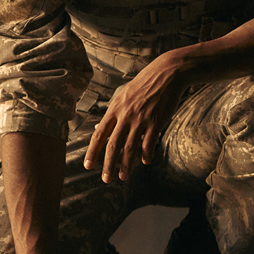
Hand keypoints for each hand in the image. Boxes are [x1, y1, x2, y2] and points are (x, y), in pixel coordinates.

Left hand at [84, 53, 187, 182]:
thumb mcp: (123, 95)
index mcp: (115, 109)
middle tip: (106, 180)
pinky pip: (148, 143)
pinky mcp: (156, 122)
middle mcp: (125, 116)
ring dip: (126, 165)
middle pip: (113, 145)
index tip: (87, 165)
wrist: (166, 74)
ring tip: (123, 177)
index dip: (92, 151)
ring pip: (130, 148)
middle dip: (108, 165)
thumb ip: (111, 113)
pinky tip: (145, 162)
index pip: (99, 134)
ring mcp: (140, 119)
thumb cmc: (144, 84)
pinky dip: (146, 154)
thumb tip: (97, 128)